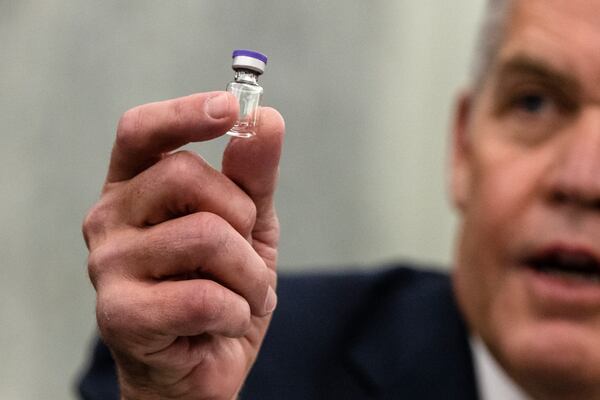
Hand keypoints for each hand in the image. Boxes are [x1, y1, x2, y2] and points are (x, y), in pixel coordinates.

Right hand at [82, 91, 283, 399]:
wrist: (202, 368)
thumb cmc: (220, 289)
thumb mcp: (248, 226)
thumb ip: (252, 175)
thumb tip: (267, 119)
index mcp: (134, 189)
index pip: (142, 131)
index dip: (184, 112)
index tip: (231, 106)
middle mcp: (109, 219)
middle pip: (183, 174)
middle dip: (241, 216)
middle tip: (247, 252)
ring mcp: (108, 267)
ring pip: (205, 235)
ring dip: (250, 273)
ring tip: (248, 295)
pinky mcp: (120, 315)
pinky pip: (206, 295)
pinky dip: (238, 311)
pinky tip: (227, 322)